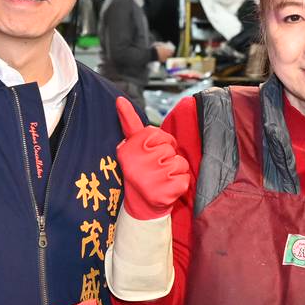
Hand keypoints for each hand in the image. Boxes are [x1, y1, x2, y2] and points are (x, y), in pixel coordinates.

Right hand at [114, 96, 189, 219]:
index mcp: (127, 150)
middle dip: (168, 156)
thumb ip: (129, 122)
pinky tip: (167, 189)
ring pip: (179, 162)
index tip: (150, 153)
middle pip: (170, 148)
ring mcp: (151, 180)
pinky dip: (180, 183)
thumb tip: (119, 99)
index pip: (157, 134)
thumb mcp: (132, 146)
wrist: (141, 205)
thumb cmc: (141, 169)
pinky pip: (185, 178)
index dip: (160, 143)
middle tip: (156, 169)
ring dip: (175, 170)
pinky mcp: (165, 193)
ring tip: (162, 179)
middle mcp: (137, 164)